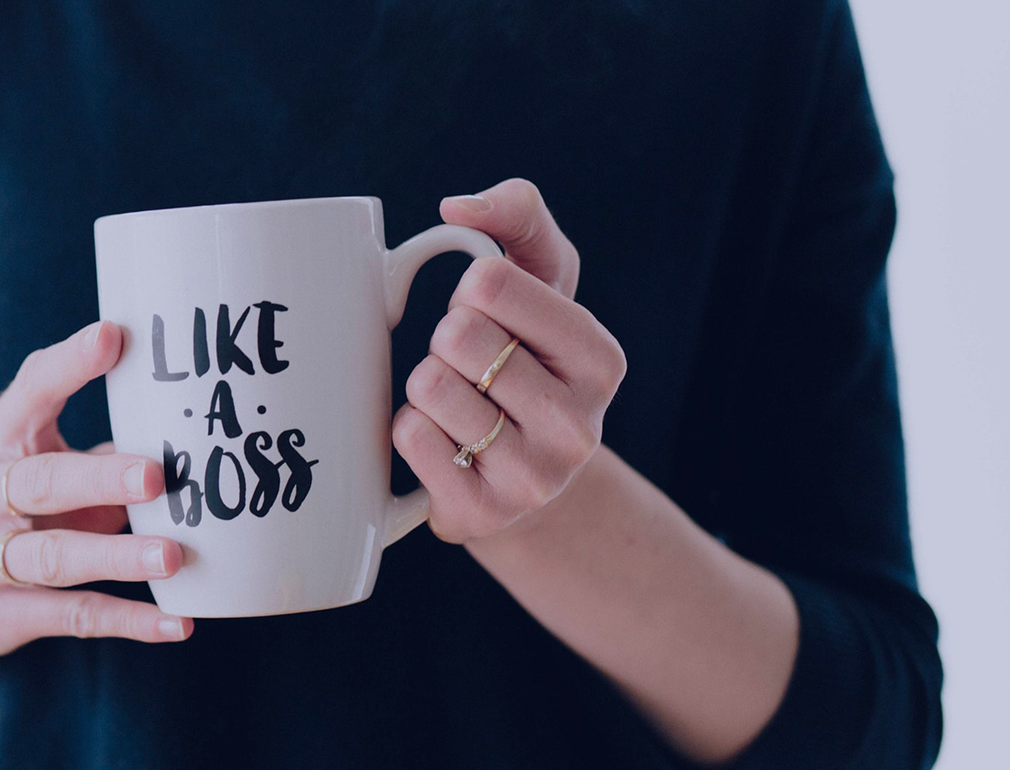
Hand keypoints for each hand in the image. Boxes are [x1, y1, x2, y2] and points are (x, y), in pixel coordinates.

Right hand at [0, 321, 194, 655]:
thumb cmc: (22, 510)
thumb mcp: (44, 462)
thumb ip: (101, 445)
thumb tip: (194, 424)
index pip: (29, 392)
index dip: (69, 365)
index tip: (114, 337)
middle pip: (39, 482)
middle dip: (99, 479)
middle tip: (156, 476)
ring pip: (54, 558)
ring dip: (117, 556)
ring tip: (173, 556)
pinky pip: (72, 617)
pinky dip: (128, 621)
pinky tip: (178, 623)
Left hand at [392, 179, 626, 542]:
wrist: (522, 478)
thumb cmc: (525, 358)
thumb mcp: (540, 279)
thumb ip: (518, 215)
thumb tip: (457, 207)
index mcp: (600, 358)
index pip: (489, 284)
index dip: (470, 292)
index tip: (489, 317)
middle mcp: (580, 425)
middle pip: (456, 336)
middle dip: (446, 341)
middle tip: (470, 368)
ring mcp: (534, 478)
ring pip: (429, 387)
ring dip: (426, 387)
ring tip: (459, 406)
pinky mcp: (482, 514)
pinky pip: (409, 437)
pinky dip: (408, 429)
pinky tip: (443, 443)